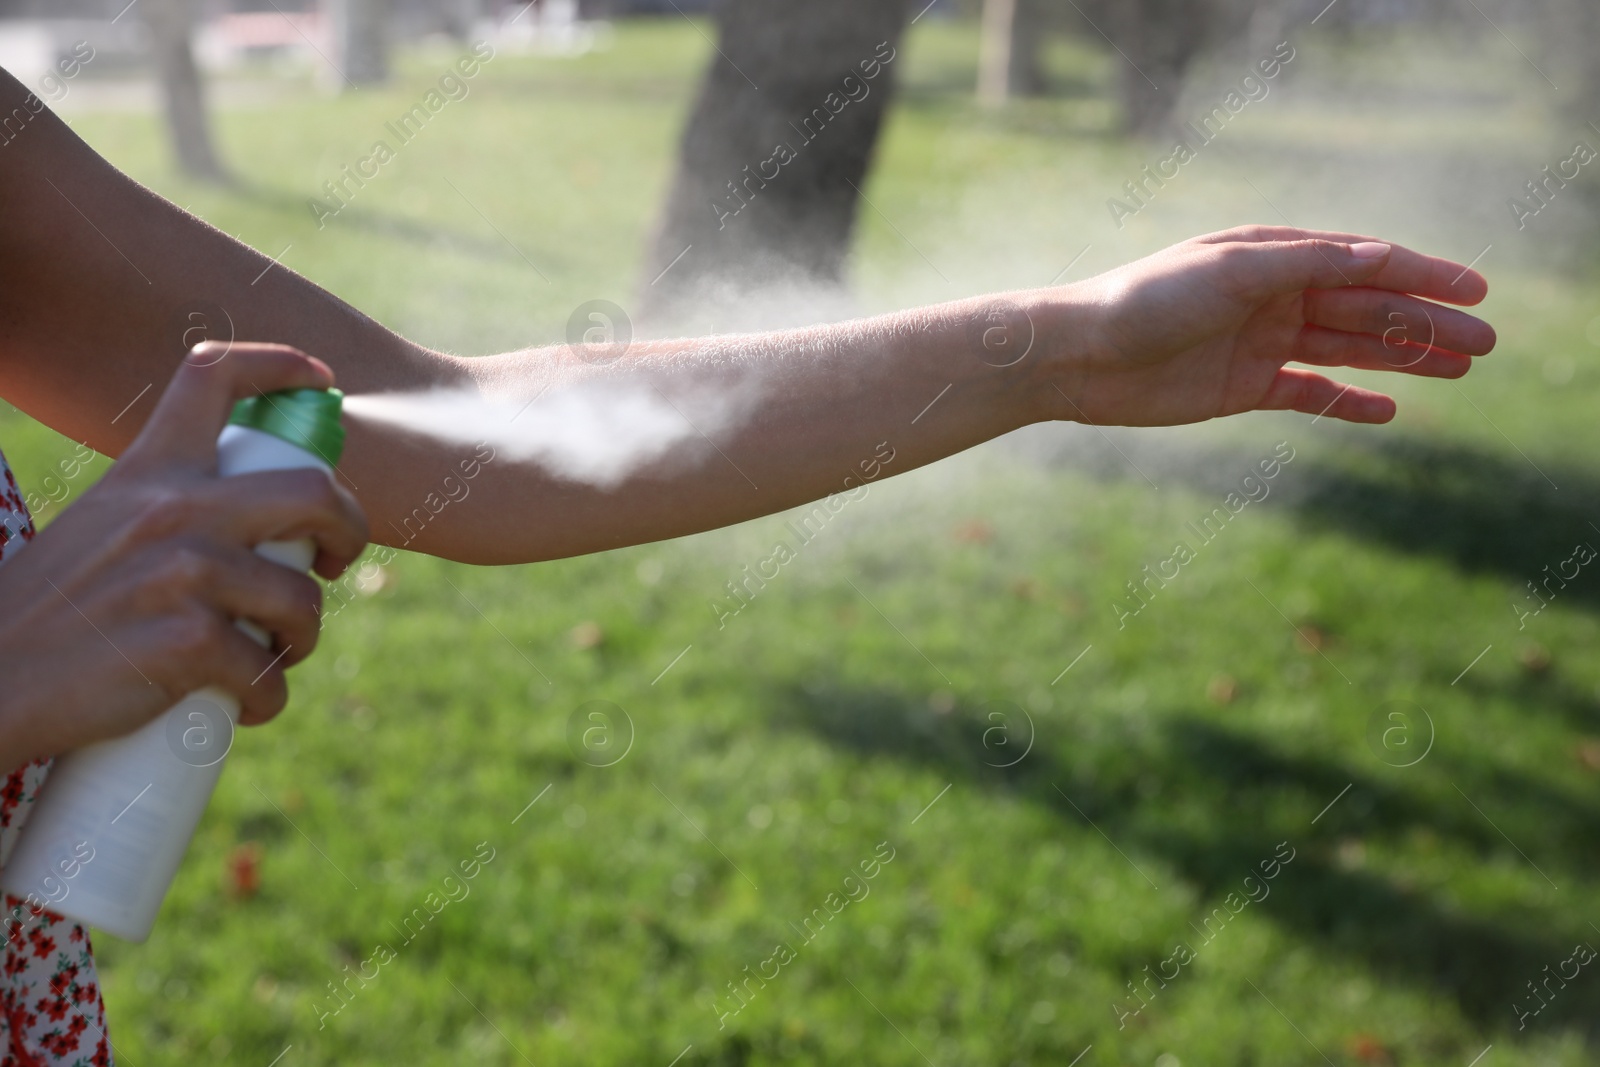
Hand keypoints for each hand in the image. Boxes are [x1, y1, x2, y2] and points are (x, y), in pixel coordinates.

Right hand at [0, 343, 368, 772]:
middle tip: (332, 562)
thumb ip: (165, 515)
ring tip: (276, 656)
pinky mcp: (187, 641)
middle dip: (348, 530)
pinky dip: (268, 698)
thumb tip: (251, 533)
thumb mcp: (100, 529)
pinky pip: (267, 672)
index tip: (320, 380)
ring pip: (301, 599)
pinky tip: (246, 705)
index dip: (280, 364)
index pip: (213, 376)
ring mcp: (182, 572)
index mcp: (147, 471)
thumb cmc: (47, 616)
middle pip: (313, 493)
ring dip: (304, 637)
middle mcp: (172, 509)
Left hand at [1039, 225, 1495, 426]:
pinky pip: (1309, 394)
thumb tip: (1378, 254)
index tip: (1474, 291)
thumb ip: (1306, 263)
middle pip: (1366, 309)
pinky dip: (1349, 402)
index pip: (1363, 263)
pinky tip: (1390, 409)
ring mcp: (1260, 343)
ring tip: (1460, 369)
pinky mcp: (1242, 388)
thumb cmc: (1147, 300)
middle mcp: (1273, 296)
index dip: (1422, 275)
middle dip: (1426, 323)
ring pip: (1348, 350)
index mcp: (1273, 256)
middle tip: (1486, 343)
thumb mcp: (1231, 271)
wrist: (1081, 357)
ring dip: (1403, 358)